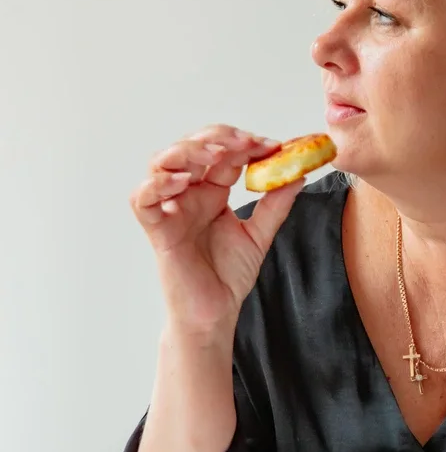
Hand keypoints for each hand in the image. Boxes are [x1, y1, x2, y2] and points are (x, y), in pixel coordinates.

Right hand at [129, 124, 302, 333]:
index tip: (273, 146)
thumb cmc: (228, 276)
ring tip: (217, 155)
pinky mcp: (156, 230)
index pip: (222, 152)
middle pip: (190, 147)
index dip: (244, 143)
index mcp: (211, 191)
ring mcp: (169, 209)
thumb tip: (298, 173)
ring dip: (187, 152)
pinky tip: (183, 181)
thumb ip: (276, 204)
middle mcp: (188, 194)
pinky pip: (142, 199)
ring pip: (161, 163)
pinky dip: (158, 184)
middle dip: (217, 139)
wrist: (215, 313)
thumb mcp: (260, 234)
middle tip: (246, 143)